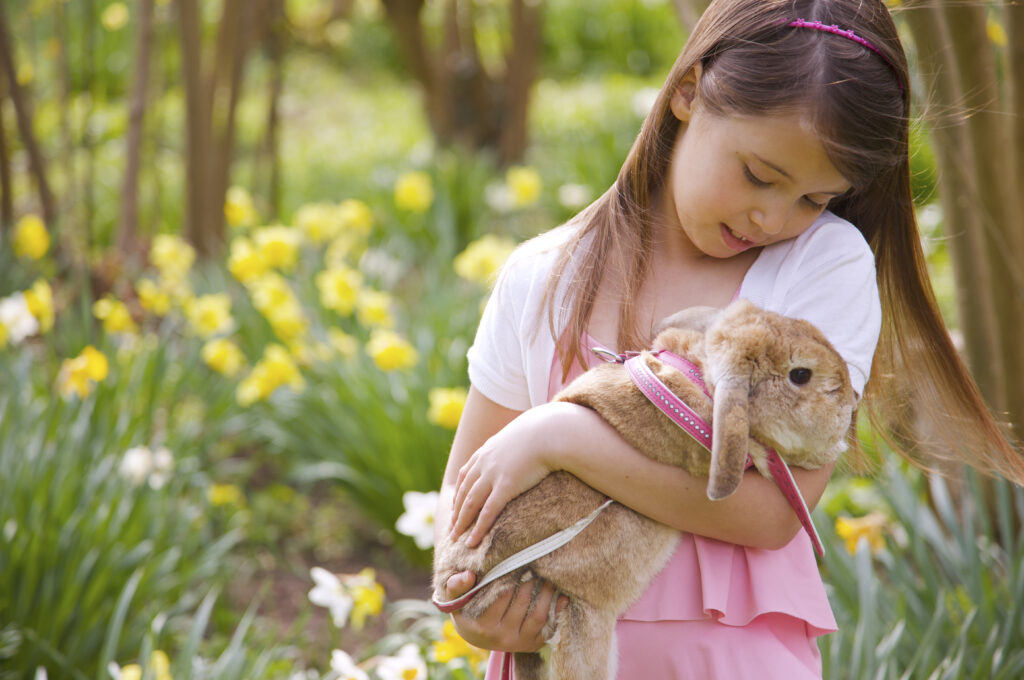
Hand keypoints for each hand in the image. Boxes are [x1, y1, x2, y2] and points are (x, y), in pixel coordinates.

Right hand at [445, 570, 568, 651]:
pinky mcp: (533, 644)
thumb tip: (468, 575)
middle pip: (522, 603)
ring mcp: (519, 643)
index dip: (510, 574)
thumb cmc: (466, 609)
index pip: (501, 595)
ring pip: (538, 615)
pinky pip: (549, 625)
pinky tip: (560, 592)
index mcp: (482, 626)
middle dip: (530, 580)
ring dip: (546, 592)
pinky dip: (556, 608)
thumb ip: (456, 586)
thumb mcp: (455, 599)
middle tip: (536, 559)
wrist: (476, 633)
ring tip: (546, 573)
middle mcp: (501, 638)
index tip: (517, 557)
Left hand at [450, 405, 560, 546]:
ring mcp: (492, 475)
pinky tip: (472, 541)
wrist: (548, 431)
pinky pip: (487, 512)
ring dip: (461, 523)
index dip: (459, 492)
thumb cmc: (542, 432)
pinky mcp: (505, 486)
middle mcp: (484, 463)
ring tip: (456, 538)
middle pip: (464, 491)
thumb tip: (522, 445)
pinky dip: (478, 528)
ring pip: (470, 503)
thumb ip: (514, 443)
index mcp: (486, 450)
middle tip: (451, 528)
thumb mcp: (520, 434)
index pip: (465, 474)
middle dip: (456, 511)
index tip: (455, 505)